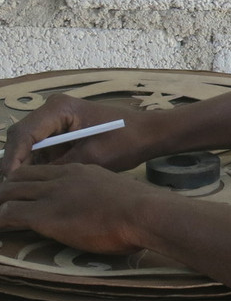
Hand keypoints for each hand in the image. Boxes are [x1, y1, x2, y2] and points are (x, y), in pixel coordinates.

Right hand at [0, 94, 158, 176]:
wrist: (147, 134)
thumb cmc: (124, 141)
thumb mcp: (90, 158)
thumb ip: (58, 168)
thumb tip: (28, 183)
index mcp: (59, 108)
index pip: (24, 134)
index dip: (13, 159)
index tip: (8, 182)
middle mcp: (52, 110)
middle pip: (21, 138)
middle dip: (14, 164)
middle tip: (8, 191)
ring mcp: (56, 120)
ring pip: (28, 145)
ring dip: (23, 167)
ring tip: (16, 191)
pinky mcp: (61, 132)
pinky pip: (41, 149)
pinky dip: (36, 166)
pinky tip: (33, 185)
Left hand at [0, 163, 168, 254]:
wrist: (142, 211)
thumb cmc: (139, 208)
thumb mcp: (114, 192)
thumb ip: (97, 195)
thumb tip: (95, 209)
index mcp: (79, 170)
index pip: (41, 170)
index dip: (24, 180)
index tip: (19, 193)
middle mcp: (60, 178)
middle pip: (18, 177)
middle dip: (4, 189)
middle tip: (1, 202)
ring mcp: (51, 195)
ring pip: (8, 192)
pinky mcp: (45, 215)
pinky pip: (8, 213)